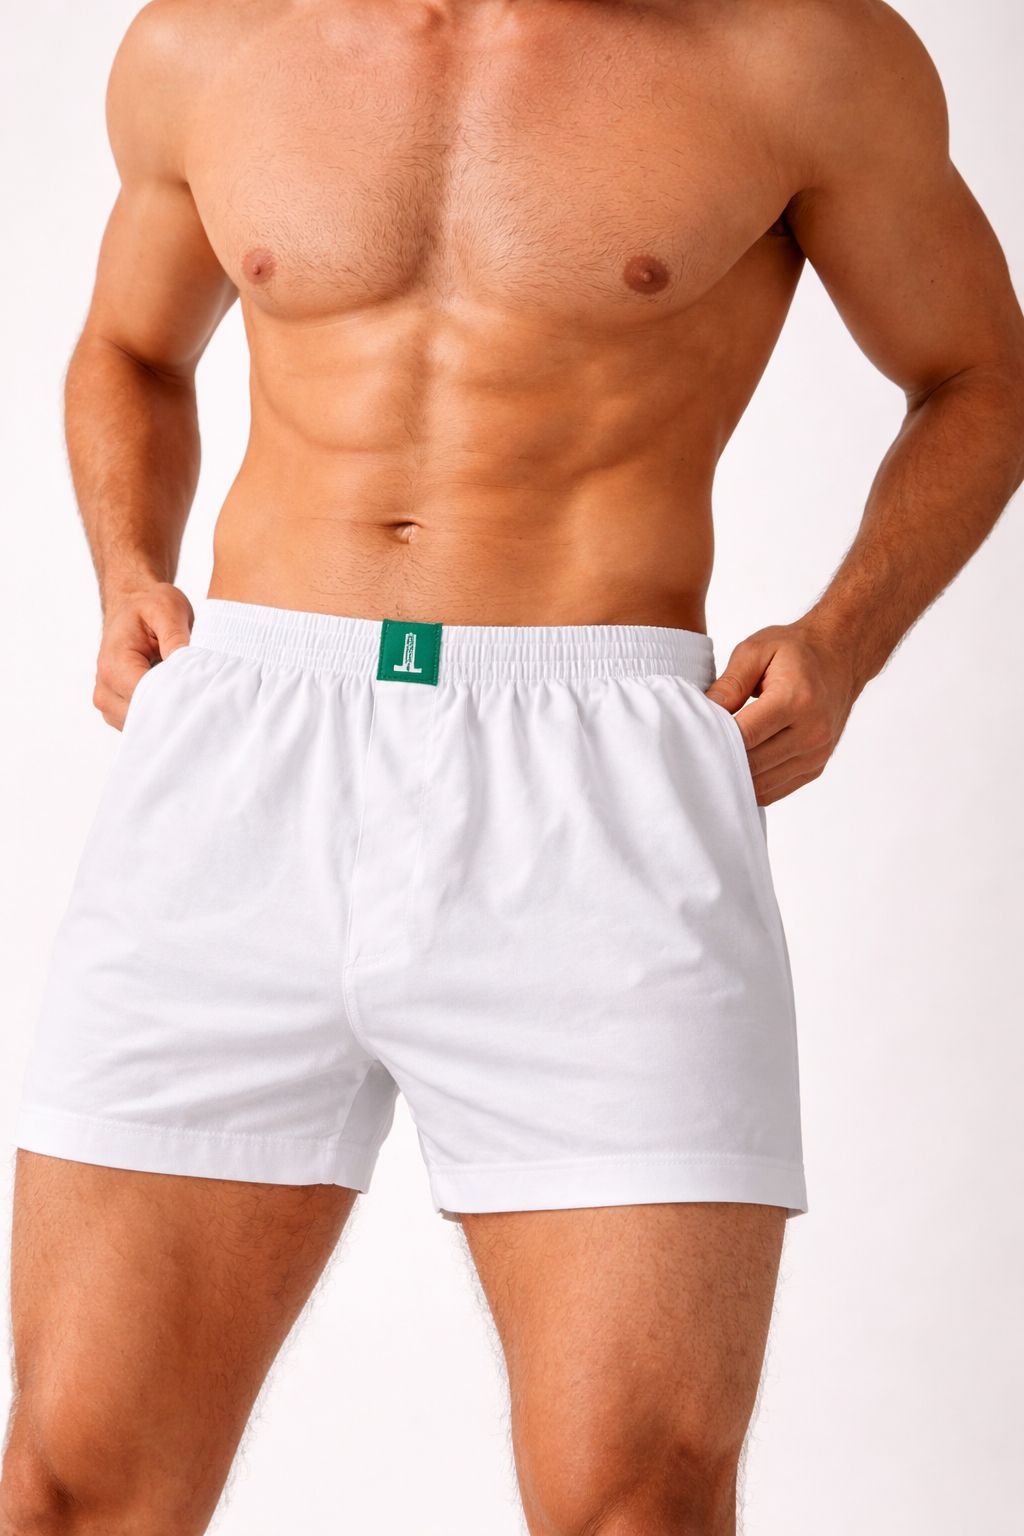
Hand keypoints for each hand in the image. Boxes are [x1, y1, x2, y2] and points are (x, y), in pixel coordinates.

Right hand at [93, 583, 193, 729]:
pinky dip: (162, 716)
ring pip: (146, 726)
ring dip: (170, 714)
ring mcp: (109, 705)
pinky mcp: (118, 712)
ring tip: (188, 691)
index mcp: (114, 665)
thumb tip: (186, 664)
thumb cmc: (148, 606)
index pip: (148, 698)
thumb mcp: (167, 609)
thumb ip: (176, 636)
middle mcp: (105, 690)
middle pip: (146, 718)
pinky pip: (144, 725)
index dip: (179, 698)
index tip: (204, 692)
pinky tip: (177, 697)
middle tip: (204, 695)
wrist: (131, 605)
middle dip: (176, 709)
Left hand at [705, 621, 860, 805]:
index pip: (745, 736)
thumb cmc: (795, 651)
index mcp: (796, 700)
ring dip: (733, 778)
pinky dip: (750, 785)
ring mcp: (817, 753)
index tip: (688, 739)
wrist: (841, 657)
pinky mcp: (815, 768)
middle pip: (752, 764)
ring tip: (709, 763)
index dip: (713, 741)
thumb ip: (729, 683)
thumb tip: (703, 713)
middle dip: (719, 761)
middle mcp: (812, 731)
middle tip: (690, 755)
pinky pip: (774, 791)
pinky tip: (732, 770)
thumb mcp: (757, 650)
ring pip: (762, 784)